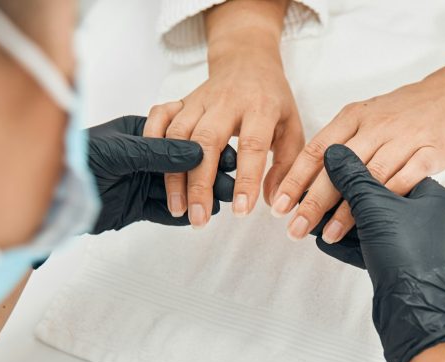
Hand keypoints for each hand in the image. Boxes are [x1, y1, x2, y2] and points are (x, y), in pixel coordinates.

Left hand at [87, 116, 235, 233]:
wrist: (49, 195)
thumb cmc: (77, 160)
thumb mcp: (120, 152)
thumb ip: (159, 152)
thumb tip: (198, 152)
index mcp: (140, 133)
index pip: (181, 139)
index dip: (207, 148)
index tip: (231, 157)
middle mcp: (144, 157)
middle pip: (184, 167)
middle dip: (208, 175)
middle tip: (232, 185)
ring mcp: (141, 182)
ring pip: (178, 190)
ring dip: (199, 196)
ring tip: (222, 203)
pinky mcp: (136, 207)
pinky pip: (165, 211)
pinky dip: (183, 215)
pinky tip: (200, 217)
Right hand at [144, 1, 302, 226]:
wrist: (248, 60)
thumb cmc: (273, 100)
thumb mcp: (292, 129)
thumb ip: (286, 166)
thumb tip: (275, 203)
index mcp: (260, 107)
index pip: (252, 146)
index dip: (246, 180)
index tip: (241, 211)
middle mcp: (226, 102)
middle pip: (207, 142)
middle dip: (200, 184)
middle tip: (198, 219)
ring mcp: (199, 100)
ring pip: (179, 134)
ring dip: (174, 174)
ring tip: (179, 208)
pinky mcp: (181, 100)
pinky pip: (160, 115)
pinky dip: (152, 140)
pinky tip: (153, 170)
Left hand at [272, 73, 444, 243]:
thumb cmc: (399, 116)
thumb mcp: (363, 120)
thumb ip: (337, 149)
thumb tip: (303, 187)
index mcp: (353, 117)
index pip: (317, 150)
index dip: (295, 179)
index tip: (279, 206)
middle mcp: (376, 126)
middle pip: (339, 167)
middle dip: (313, 201)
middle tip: (296, 228)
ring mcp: (404, 138)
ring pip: (370, 177)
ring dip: (348, 209)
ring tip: (329, 234)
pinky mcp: (430, 152)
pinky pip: (406, 179)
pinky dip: (387, 201)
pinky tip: (374, 221)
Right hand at [321, 144, 444, 361]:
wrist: (414, 310)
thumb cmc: (405, 254)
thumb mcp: (374, 206)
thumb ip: (352, 177)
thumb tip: (334, 151)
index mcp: (433, 197)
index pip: (392, 170)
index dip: (359, 171)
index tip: (333, 171)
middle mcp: (429, 219)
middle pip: (381, 199)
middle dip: (346, 201)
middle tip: (319, 198)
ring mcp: (417, 245)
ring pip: (375, 226)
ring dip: (344, 224)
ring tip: (316, 221)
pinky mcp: (403, 267)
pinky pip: (374, 247)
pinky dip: (351, 244)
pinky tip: (326, 241)